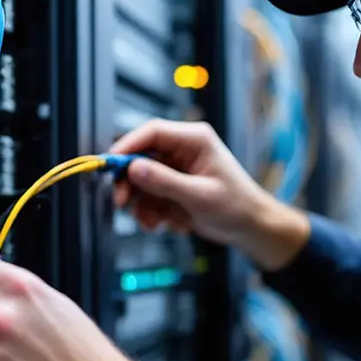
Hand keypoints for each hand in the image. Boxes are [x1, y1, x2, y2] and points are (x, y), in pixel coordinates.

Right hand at [109, 119, 309, 270]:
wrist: (251, 228)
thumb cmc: (236, 206)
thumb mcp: (199, 195)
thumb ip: (165, 181)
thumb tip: (133, 168)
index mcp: (194, 140)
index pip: (152, 132)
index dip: (127, 146)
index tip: (110, 165)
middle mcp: (183, 149)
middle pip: (141, 156)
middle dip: (130, 183)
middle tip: (122, 203)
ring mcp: (177, 168)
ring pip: (142, 179)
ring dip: (142, 204)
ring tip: (153, 223)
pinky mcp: (174, 185)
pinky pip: (150, 194)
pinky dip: (152, 211)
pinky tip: (169, 223)